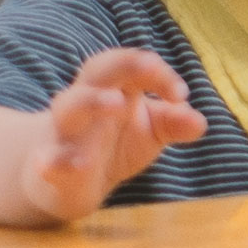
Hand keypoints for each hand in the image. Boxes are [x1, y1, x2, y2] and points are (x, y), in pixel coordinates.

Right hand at [21, 48, 205, 220]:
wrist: (70, 182)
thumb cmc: (117, 141)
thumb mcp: (153, 131)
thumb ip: (175, 123)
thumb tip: (199, 123)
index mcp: (114, 85)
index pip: (131, 64)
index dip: (157, 71)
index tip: (181, 95)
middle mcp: (86, 100)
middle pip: (96, 70)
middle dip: (123, 65)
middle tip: (150, 68)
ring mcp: (64, 131)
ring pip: (69, 106)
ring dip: (92, 101)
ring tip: (116, 103)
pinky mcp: (50, 165)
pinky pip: (48, 159)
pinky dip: (57, 160)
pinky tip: (73, 164)